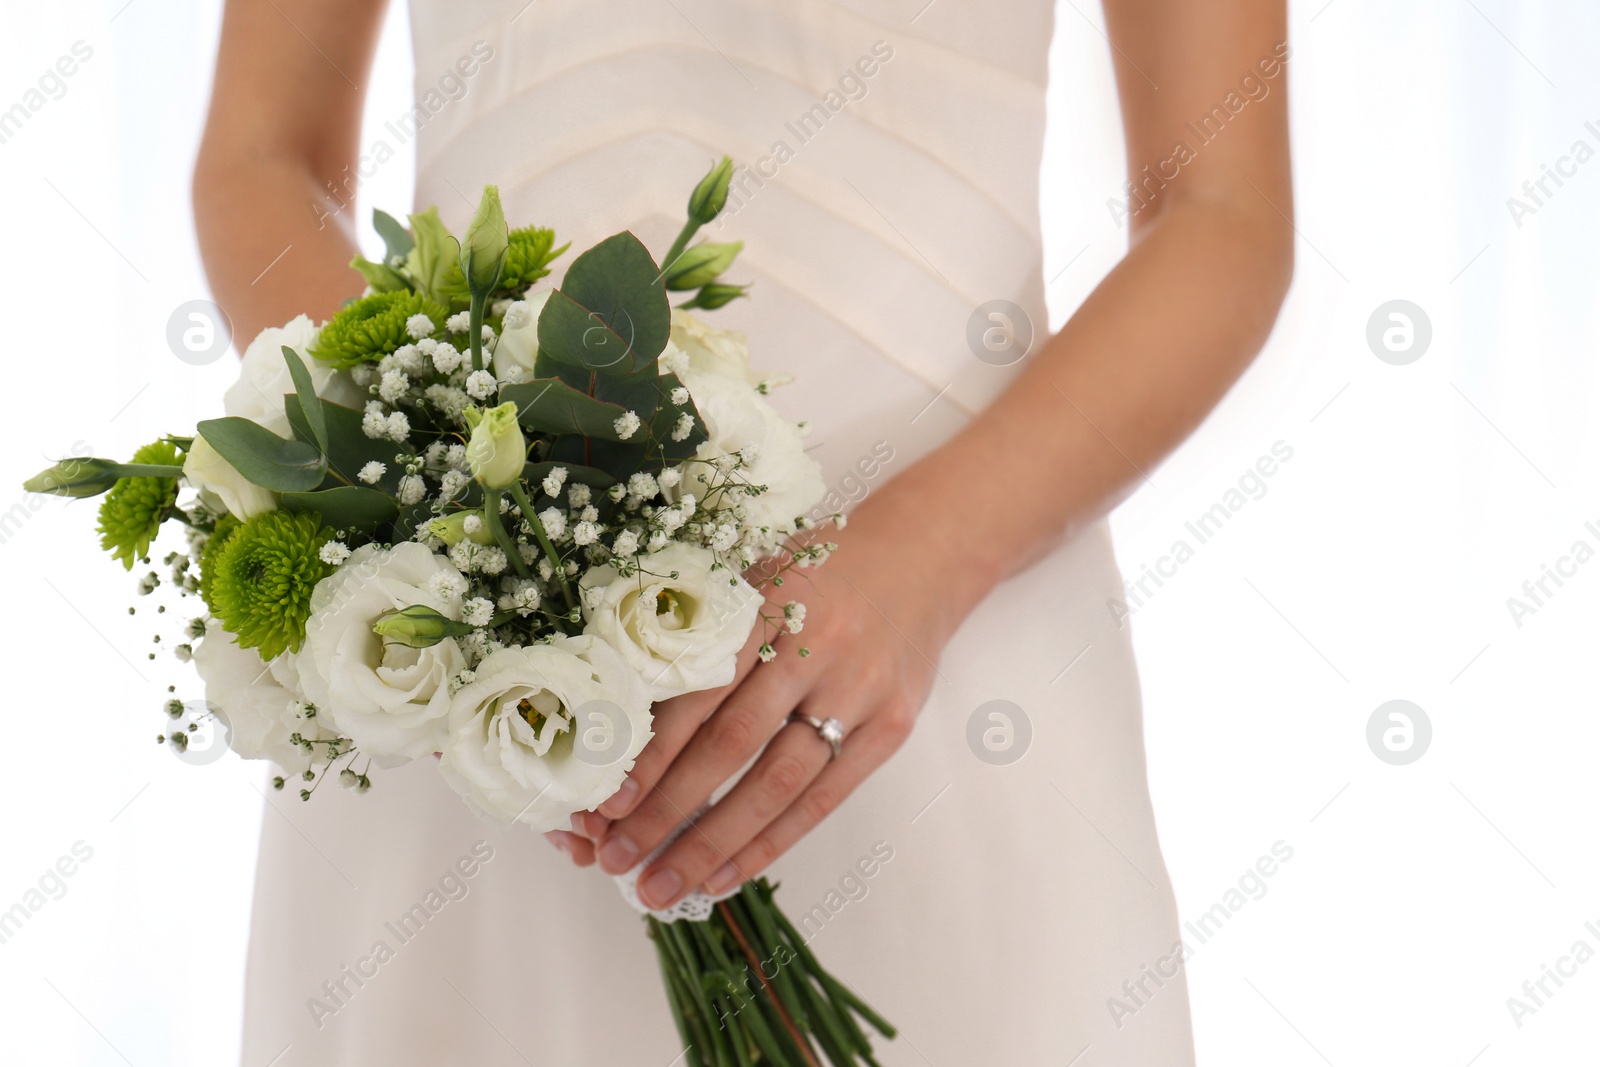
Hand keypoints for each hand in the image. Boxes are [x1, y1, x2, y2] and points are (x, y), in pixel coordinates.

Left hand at [544, 492, 960, 909]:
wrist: (922, 557)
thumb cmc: (819, 574)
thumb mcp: (757, 580)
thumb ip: (703, 640)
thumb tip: (622, 727)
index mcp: (767, 605)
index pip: (698, 694)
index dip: (649, 754)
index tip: (604, 804)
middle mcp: (816, 650)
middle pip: (732, 746)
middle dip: (668, 811)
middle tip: (618, 860)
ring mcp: (858, 692)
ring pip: (777, 784)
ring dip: (714, 842)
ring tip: (664, 886)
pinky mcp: (890, 727)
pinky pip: (824, 799)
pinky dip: (772, 842)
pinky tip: (727, 874)